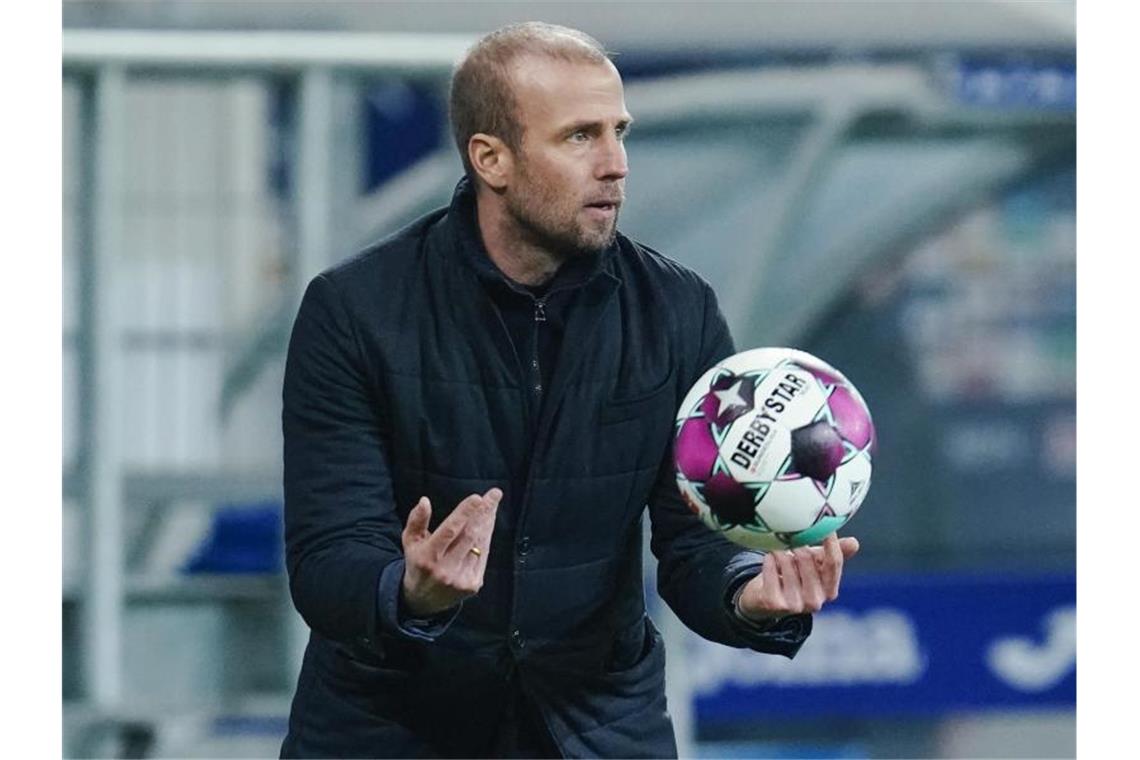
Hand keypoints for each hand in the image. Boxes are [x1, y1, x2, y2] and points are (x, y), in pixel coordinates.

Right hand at [400, 488, 501, 616]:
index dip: (464, 513)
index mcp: (428, 557)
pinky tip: (488, 523)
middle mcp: (445, 569)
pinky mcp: (472, 585)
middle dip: (484, 512)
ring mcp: (461, 578)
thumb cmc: (418, 563)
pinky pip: (484, 555)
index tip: (478, 498)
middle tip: (494, 494)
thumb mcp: (410, 542)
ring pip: (480, 544)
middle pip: (470, 535)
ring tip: (493, 504)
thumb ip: (416, 521)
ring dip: (488, 522)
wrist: (423, 601)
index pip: (449, 531)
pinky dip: (487, 537)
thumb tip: (424, 501)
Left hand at [736, 533, 859, 622]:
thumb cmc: (794, 577)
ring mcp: (795, 605)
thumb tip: (855, 543)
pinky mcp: (774, 603)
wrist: (765, 600)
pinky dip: (768, 559)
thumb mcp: (815, 566)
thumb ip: (832, 554)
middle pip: (806, 557)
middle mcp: (815, 601)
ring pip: (786, 560)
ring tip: (778, 554)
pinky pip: (770, 568)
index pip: (834, 561)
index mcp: (830, 591)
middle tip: (789, 541)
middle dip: (796, 544)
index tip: (823, 522)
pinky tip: (769, 562)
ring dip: (779, 551)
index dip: (829, 540)